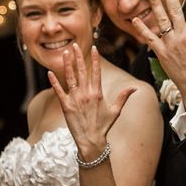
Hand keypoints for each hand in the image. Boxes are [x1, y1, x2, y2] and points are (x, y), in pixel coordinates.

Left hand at [48, 43, 136, 160]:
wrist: (91, 141)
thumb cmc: (104, 126)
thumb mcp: (115, 111)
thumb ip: (123, 97)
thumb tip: (135, 88)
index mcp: (98, 93)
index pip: (96, 72)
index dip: (94, 59)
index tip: (93, 48)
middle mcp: (86, 94)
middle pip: (81, 71)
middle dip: (78, 57)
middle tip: (75, 45)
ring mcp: (75, 99)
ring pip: (70, 78)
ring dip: (67, 64)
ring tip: (65, 53)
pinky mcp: (65, 106)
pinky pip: (58, 91)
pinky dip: (54, 82)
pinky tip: (50, 72)